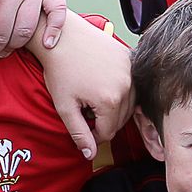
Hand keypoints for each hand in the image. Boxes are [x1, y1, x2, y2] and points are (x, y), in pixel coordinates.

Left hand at [37, 15, 131, 160]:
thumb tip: (90, 155)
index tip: (81, 126)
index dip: (93, 135)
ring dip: (113, 107)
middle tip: (84, 111)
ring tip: (92, 98)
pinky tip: (101, 84)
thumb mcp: (65, 107)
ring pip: (129, 103)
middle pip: (120, 119)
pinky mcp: (131, 59)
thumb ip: (79, 133)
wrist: (63, 37)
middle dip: (103, 121)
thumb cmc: (60, 70)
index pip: (108, 132)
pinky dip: (120, 90)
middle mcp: (127, 86)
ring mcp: (131, 70)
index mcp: (111, 100)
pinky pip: (130, 84)